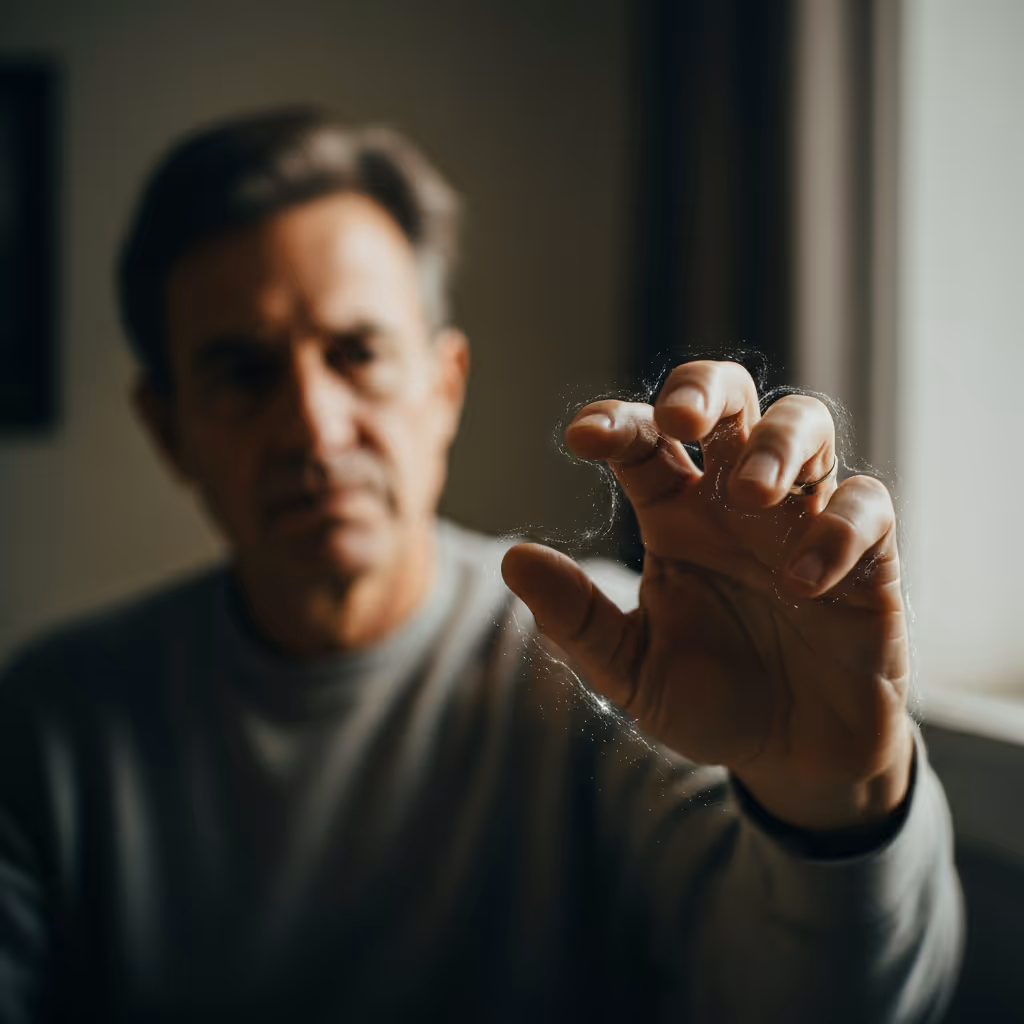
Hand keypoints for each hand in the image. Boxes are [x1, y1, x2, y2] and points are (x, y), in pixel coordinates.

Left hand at [501, 361, 912, 830]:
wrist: (790, 758)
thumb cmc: (707, 702)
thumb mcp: (630, 670)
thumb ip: (577, 619)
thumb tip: (512, 559)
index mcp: (675, 514)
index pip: (645, 440)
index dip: (616, 422)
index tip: (581, 438)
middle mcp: (736, 503)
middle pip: (730, 397)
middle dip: (705, 390)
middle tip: (681, 420)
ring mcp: (803, 521)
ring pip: (805, 425)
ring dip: (776, 443)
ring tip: (748, 492)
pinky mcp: (867, 557)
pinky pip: (866, 507)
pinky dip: (838, 527)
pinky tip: (804, 580)